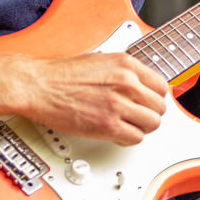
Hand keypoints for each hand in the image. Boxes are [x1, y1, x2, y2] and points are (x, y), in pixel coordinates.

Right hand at [0, 52, 169, 144]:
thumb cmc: (60, 75)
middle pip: (159, 107)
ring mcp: (117, 104)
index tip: (149, 103)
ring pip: (151, 124)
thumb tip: (140, 83)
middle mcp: (126, 83)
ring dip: (141, 128)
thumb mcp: (100, 60)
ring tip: (127, 126)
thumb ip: (123, 71)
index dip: (155, 97)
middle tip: (138, 117)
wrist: (38, 86)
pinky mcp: (107, 124)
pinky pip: (135, 138)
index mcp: (126, 64)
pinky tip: (117, 134)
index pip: (161, 85)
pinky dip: (128, 139)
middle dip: (150, 114)